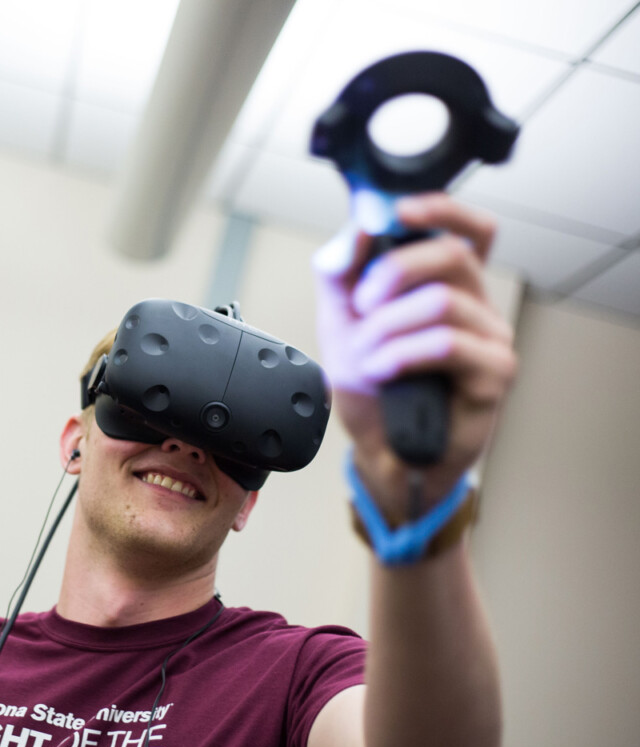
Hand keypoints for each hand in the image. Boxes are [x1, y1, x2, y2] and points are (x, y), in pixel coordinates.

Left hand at [313, 194, 516, 513]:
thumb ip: (341, 272)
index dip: (440, 209)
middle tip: (362, 304)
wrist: (380, 448)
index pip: (467, 228)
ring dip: (387, 329)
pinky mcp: (495, 372)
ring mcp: (491, 337)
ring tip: (366, 357)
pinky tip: (383, 372)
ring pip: (441, 303)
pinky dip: (402, 355)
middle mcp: (476, 303)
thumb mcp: (341, 321)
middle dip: (394, 272)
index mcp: (446, 283)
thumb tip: (355, 228)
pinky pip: (448, 344)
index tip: (397, 209)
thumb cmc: (372, 385)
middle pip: (452, 254)